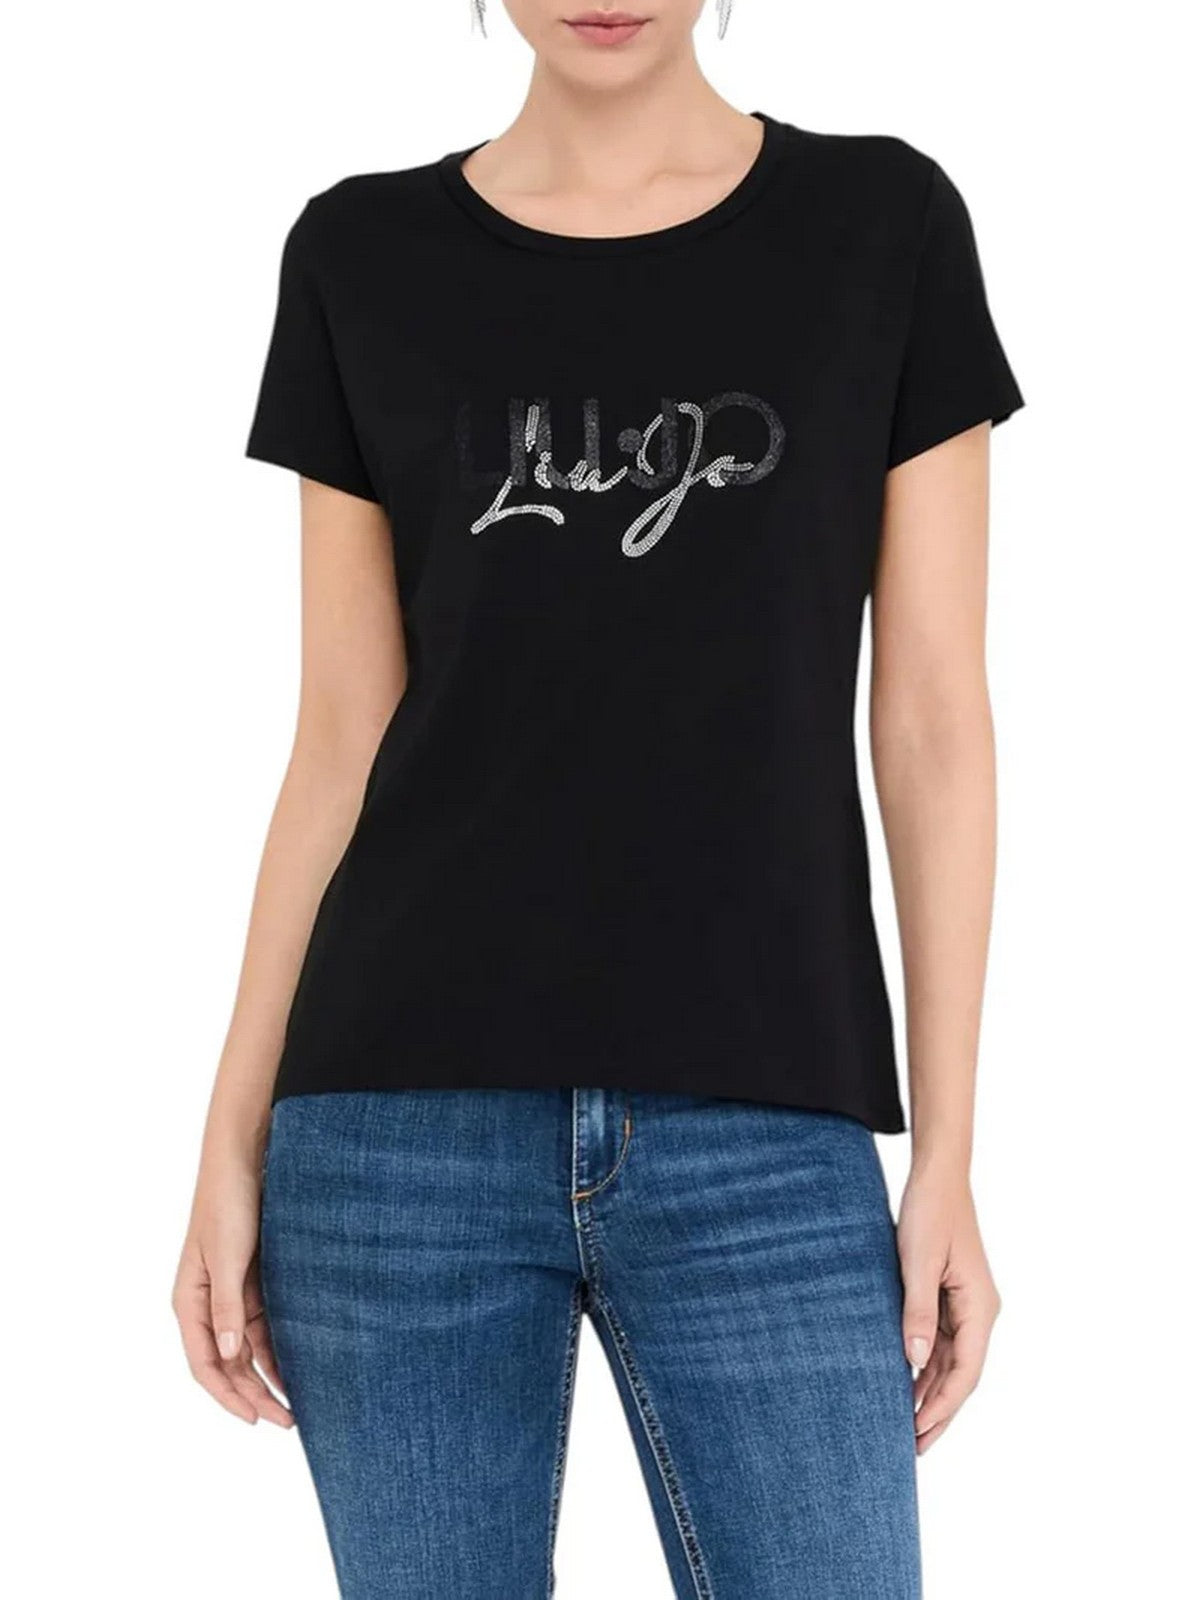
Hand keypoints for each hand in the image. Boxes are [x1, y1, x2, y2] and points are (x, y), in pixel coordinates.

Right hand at [172, 1152, 292, 1426]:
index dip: (230, 1396)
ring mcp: (231, 1293)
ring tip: (296, 1402)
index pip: (206, 1365)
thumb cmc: (227, 1203)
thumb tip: (231, 1358)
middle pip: (229, 1364)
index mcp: (190, 1302)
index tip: (257, 1419)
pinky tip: (299, 1363)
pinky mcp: (253, 1279)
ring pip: (248, 1348)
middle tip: (289, 1420)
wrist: (244, 1160)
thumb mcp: (227, 1257)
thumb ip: (227, 1307)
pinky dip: (278, 1347)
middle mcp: (208, 1304)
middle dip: (254, 1395)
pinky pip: (264, 1324)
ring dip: (268, 1375)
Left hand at [896, 1166, 999, 1454]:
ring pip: (950, 1361)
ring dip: (930, 1392)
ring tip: (906, 1425)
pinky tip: (906, 1383)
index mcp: (981, 1308)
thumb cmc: (930, 1213)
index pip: (966, 1373)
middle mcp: (979, 1312)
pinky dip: (925, 1366)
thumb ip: (918, 1312)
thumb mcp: (919, 1262)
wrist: (938, 1176)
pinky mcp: (951, 1296)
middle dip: (938, 1412)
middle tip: (911, 1448)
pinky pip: (941, 1341)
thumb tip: (914, 1360)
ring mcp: (966, 1305)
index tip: (920, 1435)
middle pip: (960, 1375)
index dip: (943, 1408)